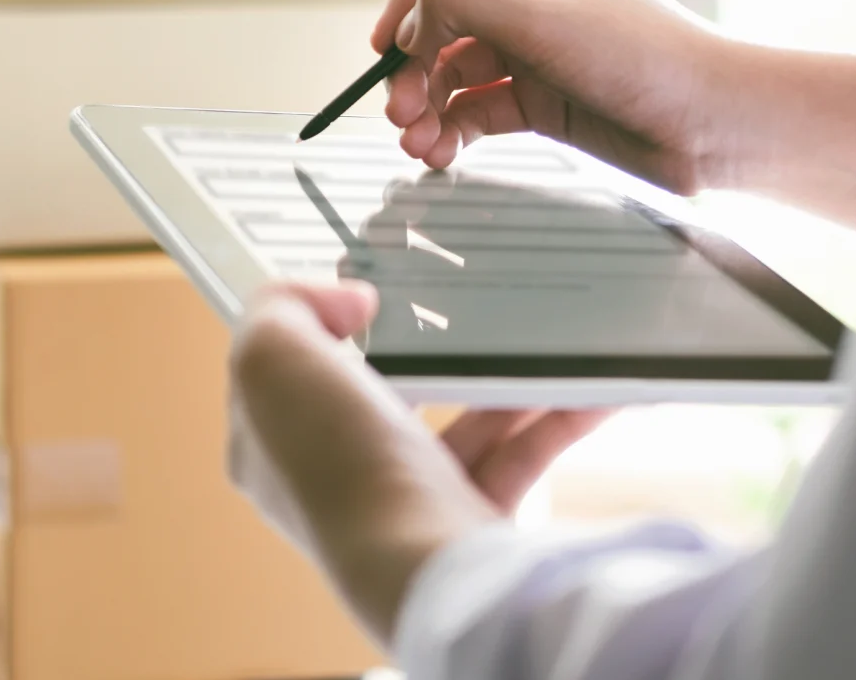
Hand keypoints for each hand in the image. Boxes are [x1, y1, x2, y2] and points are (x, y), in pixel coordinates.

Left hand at [230, 282, 603, 644]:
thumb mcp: (270, 355)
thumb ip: (284, 305)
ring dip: (501, 374)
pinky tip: (586, 384)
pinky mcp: (467, 520)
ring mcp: (403, 504)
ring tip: (534, 332)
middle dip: (429, 345)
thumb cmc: (337, 462)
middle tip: (459, 304)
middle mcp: (333, 479)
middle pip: (382, 390)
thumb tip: (349, 301)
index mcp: (269, 447)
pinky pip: (517, 455)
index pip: (286, 370)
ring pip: (458, 420)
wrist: (424, 566)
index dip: (319, 319)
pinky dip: (553, 417)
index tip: (367, 289)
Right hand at [372, 0, 729, 191]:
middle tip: (400, 110)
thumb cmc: (649, 57)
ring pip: (447, 70)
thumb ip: (463, 1)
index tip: (395, 44)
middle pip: (434, 18)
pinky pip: (471, 109)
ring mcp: (530, 47)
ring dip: (424, 106)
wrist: (714, 129)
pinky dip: (448, 131)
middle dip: (412, 66)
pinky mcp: (537, 98)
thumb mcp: (544, 17)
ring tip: (417, 143)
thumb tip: (409, 23)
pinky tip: (440, 153)